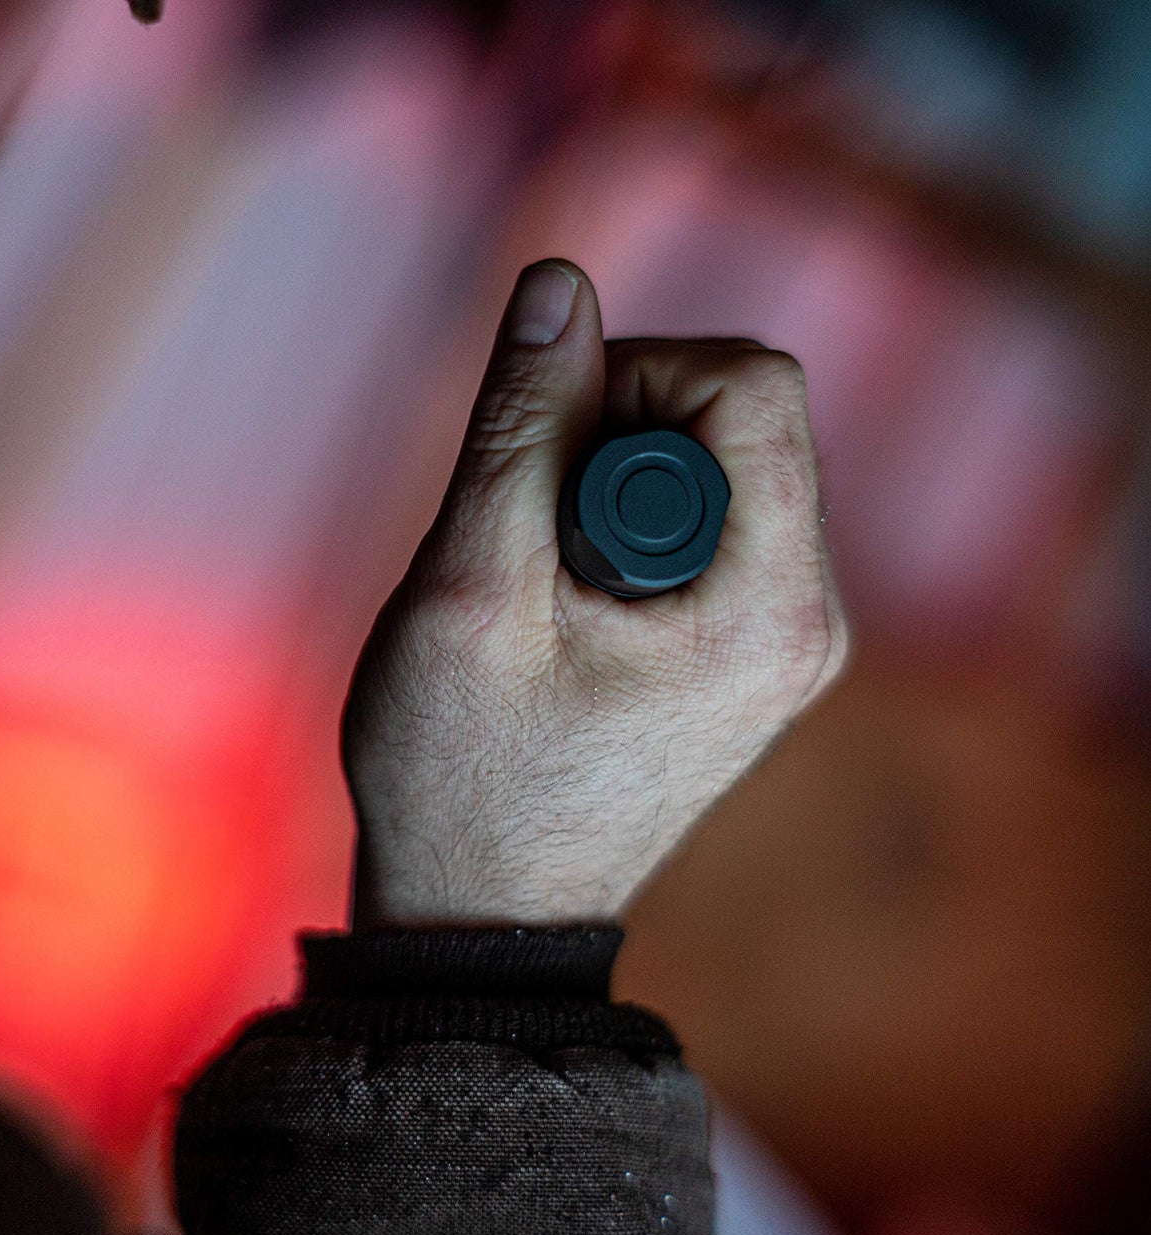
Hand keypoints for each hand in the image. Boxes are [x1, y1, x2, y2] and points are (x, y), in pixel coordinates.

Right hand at [343, 260, 848, 925]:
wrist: (481, 915)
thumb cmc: (464, 775)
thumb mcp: (469, 589)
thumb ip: (517, 427)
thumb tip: (557, 280)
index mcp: (770, 607)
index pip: (751, 382)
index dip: (632, 378)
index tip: (540, 461)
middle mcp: (809, 617)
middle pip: (734, 415)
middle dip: (608, 440)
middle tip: (524, 548)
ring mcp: (781, 638)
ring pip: (708, 465)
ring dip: (600, 490)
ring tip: (533, 593)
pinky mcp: (742, 650)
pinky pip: (693, 525)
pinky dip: (610, 533)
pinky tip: (553, 613)